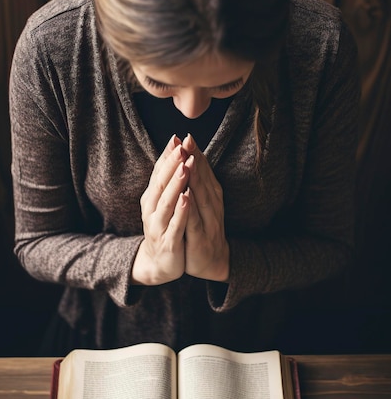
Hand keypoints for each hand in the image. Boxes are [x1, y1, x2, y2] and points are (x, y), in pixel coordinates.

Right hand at [132, 135, 189, 284]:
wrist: (159, 263)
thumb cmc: (164, 228)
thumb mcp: (163, 203)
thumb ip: (167, 182)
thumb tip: (174, 152)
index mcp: (152, 199)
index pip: (158, 173)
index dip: (167, 156)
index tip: (176, 137)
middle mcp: (152, 210)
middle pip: (161, 184)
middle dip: (171, 165)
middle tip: (181, 146)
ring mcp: (159, 227)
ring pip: (167, 202)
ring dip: (176, 184)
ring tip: (185, 166)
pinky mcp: (169, 242)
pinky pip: (175, 225)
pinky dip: (181, 211)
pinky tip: (187, 198)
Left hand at [182, 134, 229, 281]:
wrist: (213, 262)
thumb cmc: (205, 228)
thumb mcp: (202, 203)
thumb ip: (198, 182)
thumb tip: (191, 155)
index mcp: (211, 195)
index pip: (203, 170)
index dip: (195, 153)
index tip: (186, 136)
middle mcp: (212, 205)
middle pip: (202, 179)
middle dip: (194, 159)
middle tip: (187, 140)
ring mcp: (208, 221)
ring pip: (200, 197)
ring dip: (194, 178)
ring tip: (187, 160)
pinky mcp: (201, 238)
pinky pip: (194, 221)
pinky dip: (190, 208)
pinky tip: (185, 196)